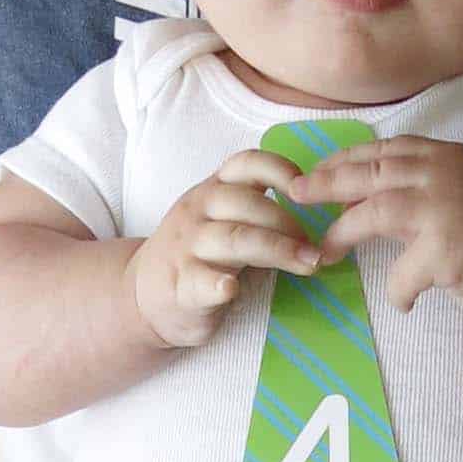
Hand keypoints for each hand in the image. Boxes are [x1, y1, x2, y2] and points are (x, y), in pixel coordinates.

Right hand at [126, 145, 331, 351]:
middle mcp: (198, 212)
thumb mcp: (222, 221)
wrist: (143, 296)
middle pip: (247, 204)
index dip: (279, 169)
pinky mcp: (181, 287)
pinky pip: (200, 281)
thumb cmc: (199, 255)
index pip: (245, 164)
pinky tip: (231, 289)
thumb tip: (319, 214)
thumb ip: (259, 211)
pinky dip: (217, 284)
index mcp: (213, 192)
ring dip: (277, 250)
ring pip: (234, 239)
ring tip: (309, 265)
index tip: (306, 189)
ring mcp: (187, 249)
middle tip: (317, 249)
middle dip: (289, 223)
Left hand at [286, 134, 462, 316]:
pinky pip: (402, 275)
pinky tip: (405, 302)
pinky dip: (398, 291)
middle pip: (368, 172)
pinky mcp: (444, 251)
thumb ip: (422, 182)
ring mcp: (442, 210)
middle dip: (325, 183)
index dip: (343, 160)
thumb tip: (363, 194)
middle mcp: (440, 174)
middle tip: (296, 194)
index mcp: (443, 156)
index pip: (381, 150)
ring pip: (373, 214)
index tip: (316, 172)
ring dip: (344, 234)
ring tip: (326, 253)